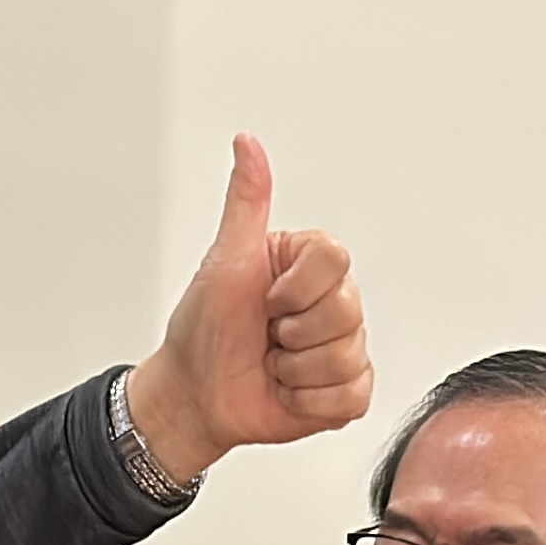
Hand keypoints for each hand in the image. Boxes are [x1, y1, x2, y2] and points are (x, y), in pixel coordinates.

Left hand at [121, 135, 370, 480]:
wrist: (196, 395)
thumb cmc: (204, 330)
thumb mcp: (224, 260)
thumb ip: (246, 201)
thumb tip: (247, 144)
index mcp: (309, 265)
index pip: (335, 261)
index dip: (294, 289)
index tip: (264, 299)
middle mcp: (332, 302)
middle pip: (346, 311)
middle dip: (291, 333)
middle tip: (266, 335)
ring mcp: (343, 347)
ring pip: (345, 356)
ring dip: (294, 370)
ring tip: (272, 363)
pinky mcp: (346, 391)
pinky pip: (349, 395)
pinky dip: (307, 401)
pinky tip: (286, 389)